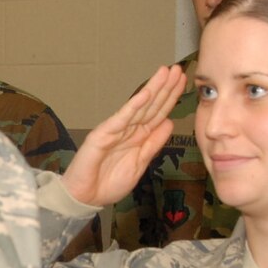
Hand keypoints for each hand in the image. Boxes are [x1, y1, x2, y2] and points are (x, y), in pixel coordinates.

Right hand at [60, 65, 186, 207]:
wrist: (85, 198)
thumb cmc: (109, 183)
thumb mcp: (140, 164)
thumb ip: (153, 144)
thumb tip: (169, 123)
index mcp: (138, 137)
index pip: (158, 113)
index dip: (170, 98)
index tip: (182, 82)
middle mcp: (128, 129)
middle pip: (151, 105)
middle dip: (165, 88)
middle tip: (177, 69)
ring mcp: (115, 130)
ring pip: (138, 107)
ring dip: (153, 89)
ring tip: (165, 73)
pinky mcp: (102, 135)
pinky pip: (121, 119)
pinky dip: (133, 106)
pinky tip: (145, 94)